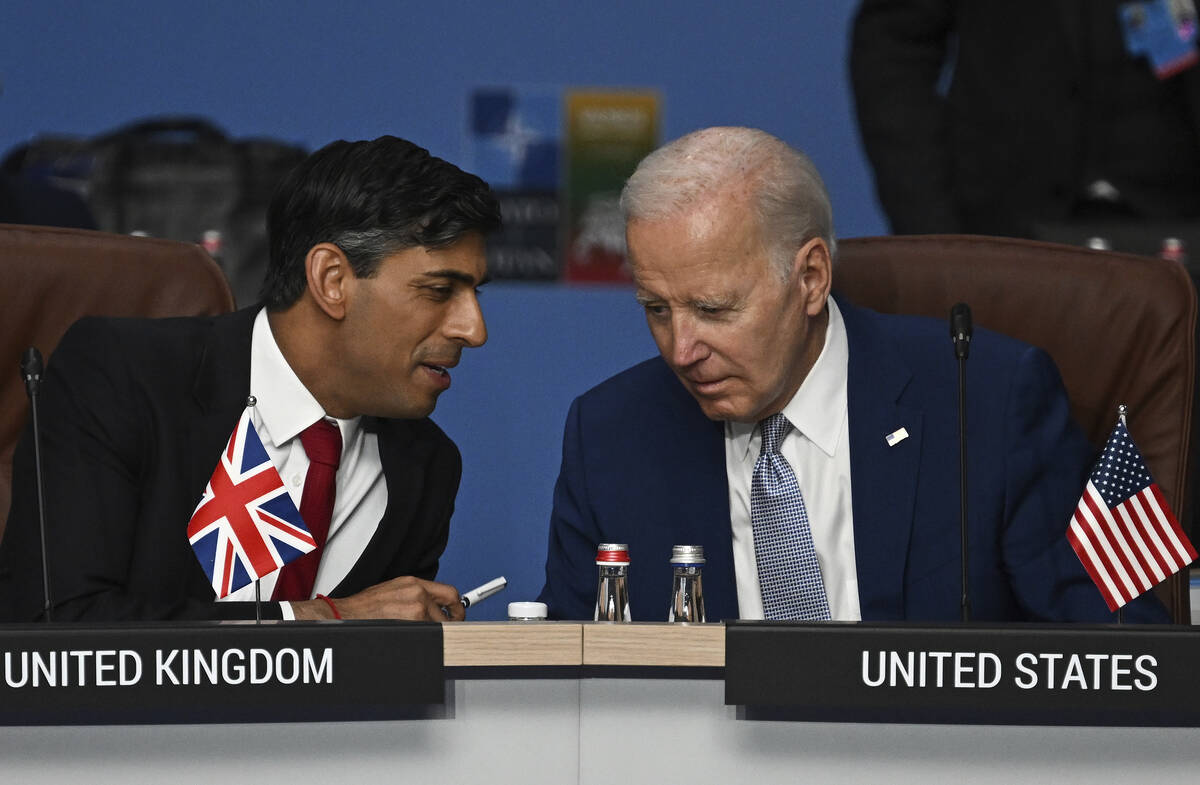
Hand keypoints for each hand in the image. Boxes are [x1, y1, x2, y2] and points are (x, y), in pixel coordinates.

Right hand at [292, 576, 463, 620]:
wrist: (345, 615)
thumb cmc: (364, 607)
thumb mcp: (393, 591)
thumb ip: (415, 595)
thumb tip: (432, 606)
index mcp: (413, 583)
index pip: (448, 592)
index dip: (456, 606)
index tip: (457, 613)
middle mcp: (417, 593)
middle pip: (450, 606)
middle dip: (454, 620)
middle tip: (452, 627)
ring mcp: (415, 608)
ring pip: (439, 624)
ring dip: (433, 631)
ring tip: (419, 634)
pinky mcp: (411, 623)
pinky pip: (428, 634)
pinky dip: (424, 638)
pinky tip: (412, 637)